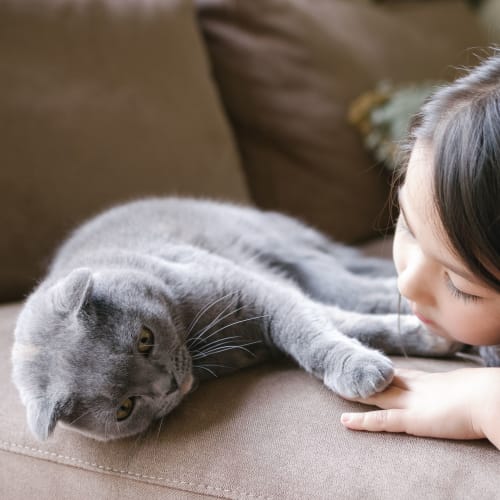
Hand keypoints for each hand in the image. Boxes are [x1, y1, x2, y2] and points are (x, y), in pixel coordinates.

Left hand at [340, 367, 499, 446]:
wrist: (492, 400)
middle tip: (348, 371)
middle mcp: (418, 388)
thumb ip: (462, 389)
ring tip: (337, 388)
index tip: (375, 367)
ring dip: (356, 393)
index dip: (387, 372)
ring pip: (376, 396)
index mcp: (432, 381)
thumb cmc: (490, 395)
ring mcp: (412, 403)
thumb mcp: (472, 387)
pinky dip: (361, 421)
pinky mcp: (411, 420)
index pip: (403, 374)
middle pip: (385, 381)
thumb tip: (471, 391)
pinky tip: (345, 420)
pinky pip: (380, 421)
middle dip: (366, 377)